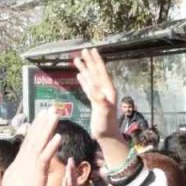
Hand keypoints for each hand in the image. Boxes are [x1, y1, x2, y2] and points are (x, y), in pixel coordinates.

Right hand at [0, 111, 61, 185]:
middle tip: (49, 109)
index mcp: (20, 162)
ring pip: (40, 143)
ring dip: (48, 128)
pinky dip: (51, 146)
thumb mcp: (16, 183)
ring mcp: (29, 165)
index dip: (35, 129)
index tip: (40, 118)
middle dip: (42, 123)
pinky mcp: (36, 173)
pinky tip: (59, 136)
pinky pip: (45, 157)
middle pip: (34, 138)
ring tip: (55, 115)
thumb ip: (21, 175)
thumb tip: (21, 174)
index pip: (29, 142)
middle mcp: (24, 160)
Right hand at [74, 48, 131, 169]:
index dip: (96, 61)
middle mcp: (104, 90)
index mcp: (107, 90)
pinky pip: (88, 86)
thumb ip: (99, 99)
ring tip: (77, 59)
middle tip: (84, 49)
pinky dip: (84, 79)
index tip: (91, 50)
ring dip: (85, 68)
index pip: (101, 71)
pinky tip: (80, 74)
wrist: (107, 136)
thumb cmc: (105, 125)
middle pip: (96, 72)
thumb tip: (93, 86)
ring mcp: (99, 95)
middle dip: (90, 61)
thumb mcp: (103, 111)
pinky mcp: (94, 101)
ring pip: (91, 78)